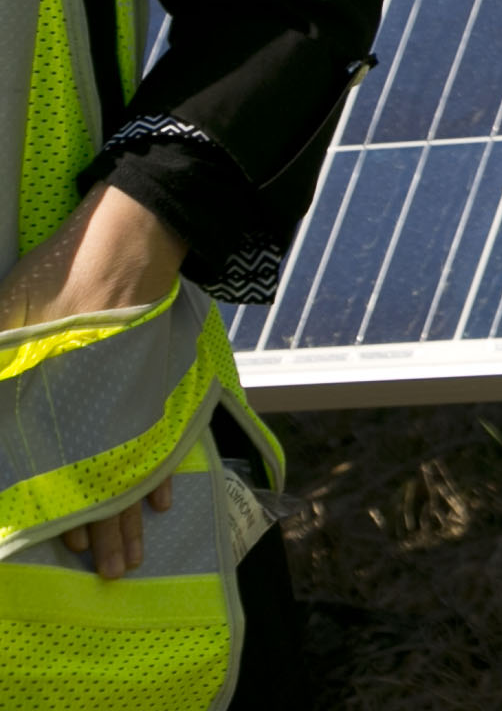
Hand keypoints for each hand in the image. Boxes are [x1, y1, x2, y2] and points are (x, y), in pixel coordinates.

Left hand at [0, 185, 188, 579]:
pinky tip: (162, 498)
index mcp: (59, 418)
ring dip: (134, 519)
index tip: (73, 552)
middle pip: (107, 493)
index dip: (70, 522)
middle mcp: (99, 423)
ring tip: (137, 554)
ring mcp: (131, 407)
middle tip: (117, 574)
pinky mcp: (150, 388)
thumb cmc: (53, 291)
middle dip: (110, 538)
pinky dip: (160, 473)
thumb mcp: (2, 338)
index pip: (65, 485)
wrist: (121, 251)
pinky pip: (159, 442)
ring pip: (136, 475)